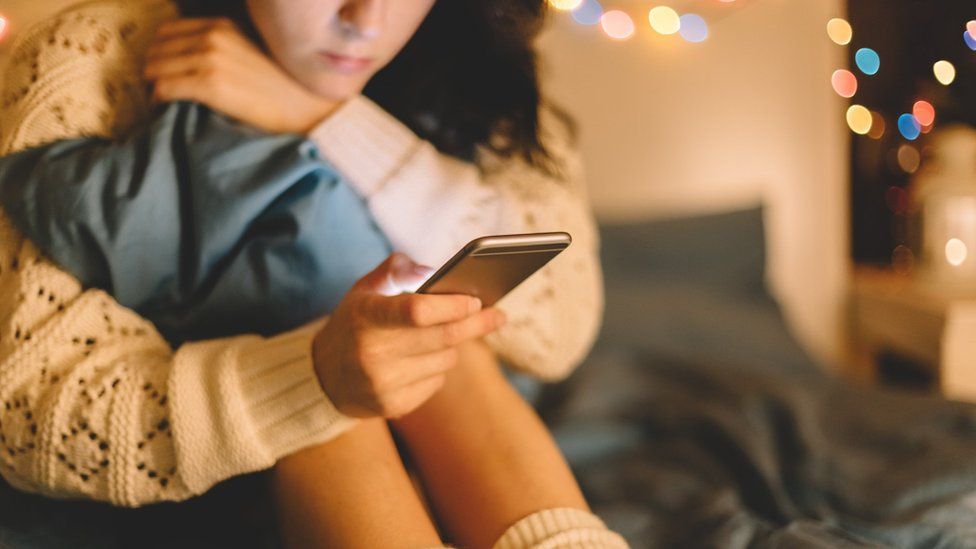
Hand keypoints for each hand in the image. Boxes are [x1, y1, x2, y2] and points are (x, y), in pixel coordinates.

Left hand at [144, 17, 337, 133]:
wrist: (307, 108)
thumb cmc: (283, 87)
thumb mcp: (251, 50)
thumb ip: (223, 46)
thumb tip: (191, 58)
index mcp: (223, 25)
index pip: (168, 32)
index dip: (160, 53)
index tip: (163, 71)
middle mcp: (214, 36)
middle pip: (156, 49)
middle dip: (152, 70)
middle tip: (158, 89)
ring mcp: (211, 59)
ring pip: (155, 69)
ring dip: (153, 86)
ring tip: (162, 101)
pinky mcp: (211, 86)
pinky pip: (164, 89)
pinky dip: (158, 100)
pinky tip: (166, 109)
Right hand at [312, 253, 506, 418]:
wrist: (323, 376)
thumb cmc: (355, 323)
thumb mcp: (364, 290)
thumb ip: (397, 270)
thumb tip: (433, 271)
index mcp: (365, 317)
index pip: (417, 311)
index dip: (452, 306)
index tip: (476, 301)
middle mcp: (372, 353)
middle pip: (442, 338)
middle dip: (475, 324)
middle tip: (498, 315)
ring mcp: (382, 384)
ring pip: (445, 361)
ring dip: (452, 346)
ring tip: (441, 336)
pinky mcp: (392, 406)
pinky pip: (436, 382)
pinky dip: (437, 368)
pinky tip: (422, 361)